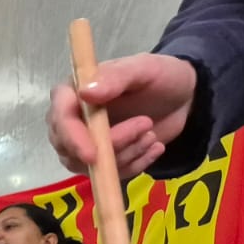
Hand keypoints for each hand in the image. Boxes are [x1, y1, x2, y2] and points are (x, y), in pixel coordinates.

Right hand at [47, 53, 196, 175]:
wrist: (183, 98)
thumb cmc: (160, 77)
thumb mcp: (144, 69)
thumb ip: (116, 77)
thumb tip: (85, 93)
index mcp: (73, 93)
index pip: (60, 119)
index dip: (72, 139)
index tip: (93, 154)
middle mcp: (71, 121)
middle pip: (69, 148)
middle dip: (110, 147)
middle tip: (146, 127)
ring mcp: (85, 143)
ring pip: (89, 166)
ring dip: (127, 153)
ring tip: (152, 134)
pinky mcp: (101, 160)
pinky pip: (108, 175)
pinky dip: (135, 164)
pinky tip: (154, 146)